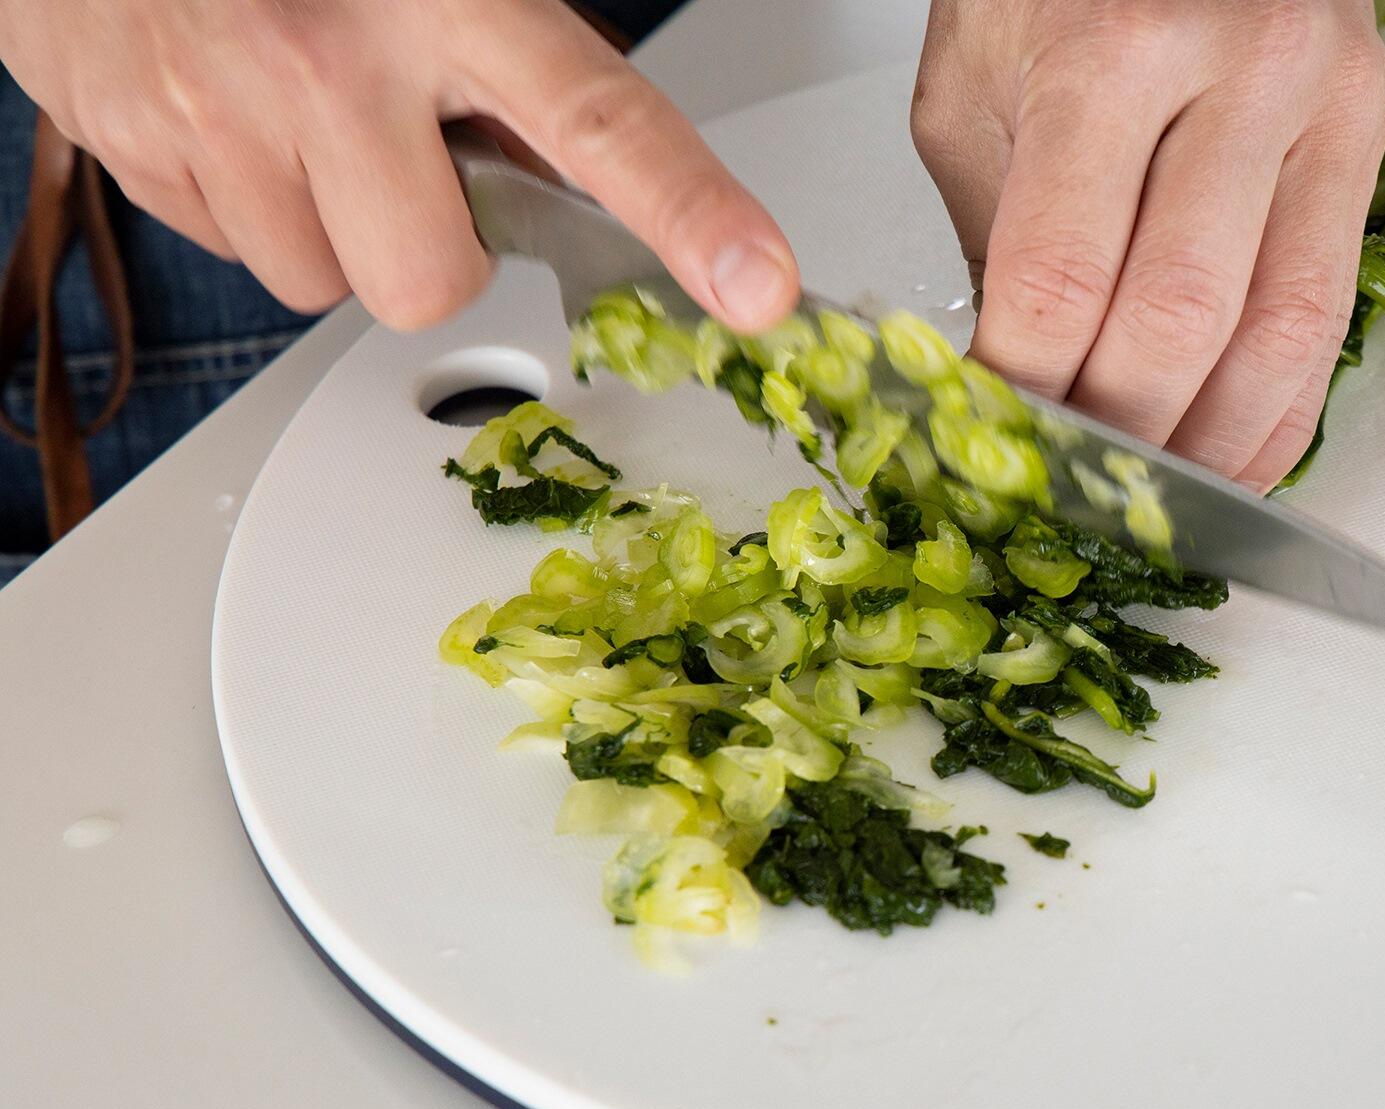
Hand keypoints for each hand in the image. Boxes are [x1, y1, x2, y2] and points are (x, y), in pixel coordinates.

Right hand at [0, 0, 798, 331]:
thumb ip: (523, 71)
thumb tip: (582, 188)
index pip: (599, 122)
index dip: (690, 211)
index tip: (758, 285)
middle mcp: (329, 53)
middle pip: (428, 282)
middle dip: (426, 249)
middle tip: (399, 161)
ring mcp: (217, 104)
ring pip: (320, 283)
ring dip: (328, 227)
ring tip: (300, 121)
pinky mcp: (132, 138)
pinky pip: (228, 253)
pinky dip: (244, 204)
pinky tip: (238, 119)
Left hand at [911, 1, 1384, 490]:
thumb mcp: (974, 92)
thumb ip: (998, 243)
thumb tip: (1013, 395)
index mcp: (1114, 51)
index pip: (1062, 277)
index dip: (1021, 389)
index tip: (990, 446)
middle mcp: (1241, 71)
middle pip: (1178, 318)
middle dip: (1116, 433)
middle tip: (1067, 488)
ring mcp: (1323, 104)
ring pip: (1277, 332)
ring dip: (1210, 446)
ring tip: (1155, 504)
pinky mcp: (1367, 138)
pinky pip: (1332, 315)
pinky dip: (1280, 410)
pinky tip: (1232, 462)